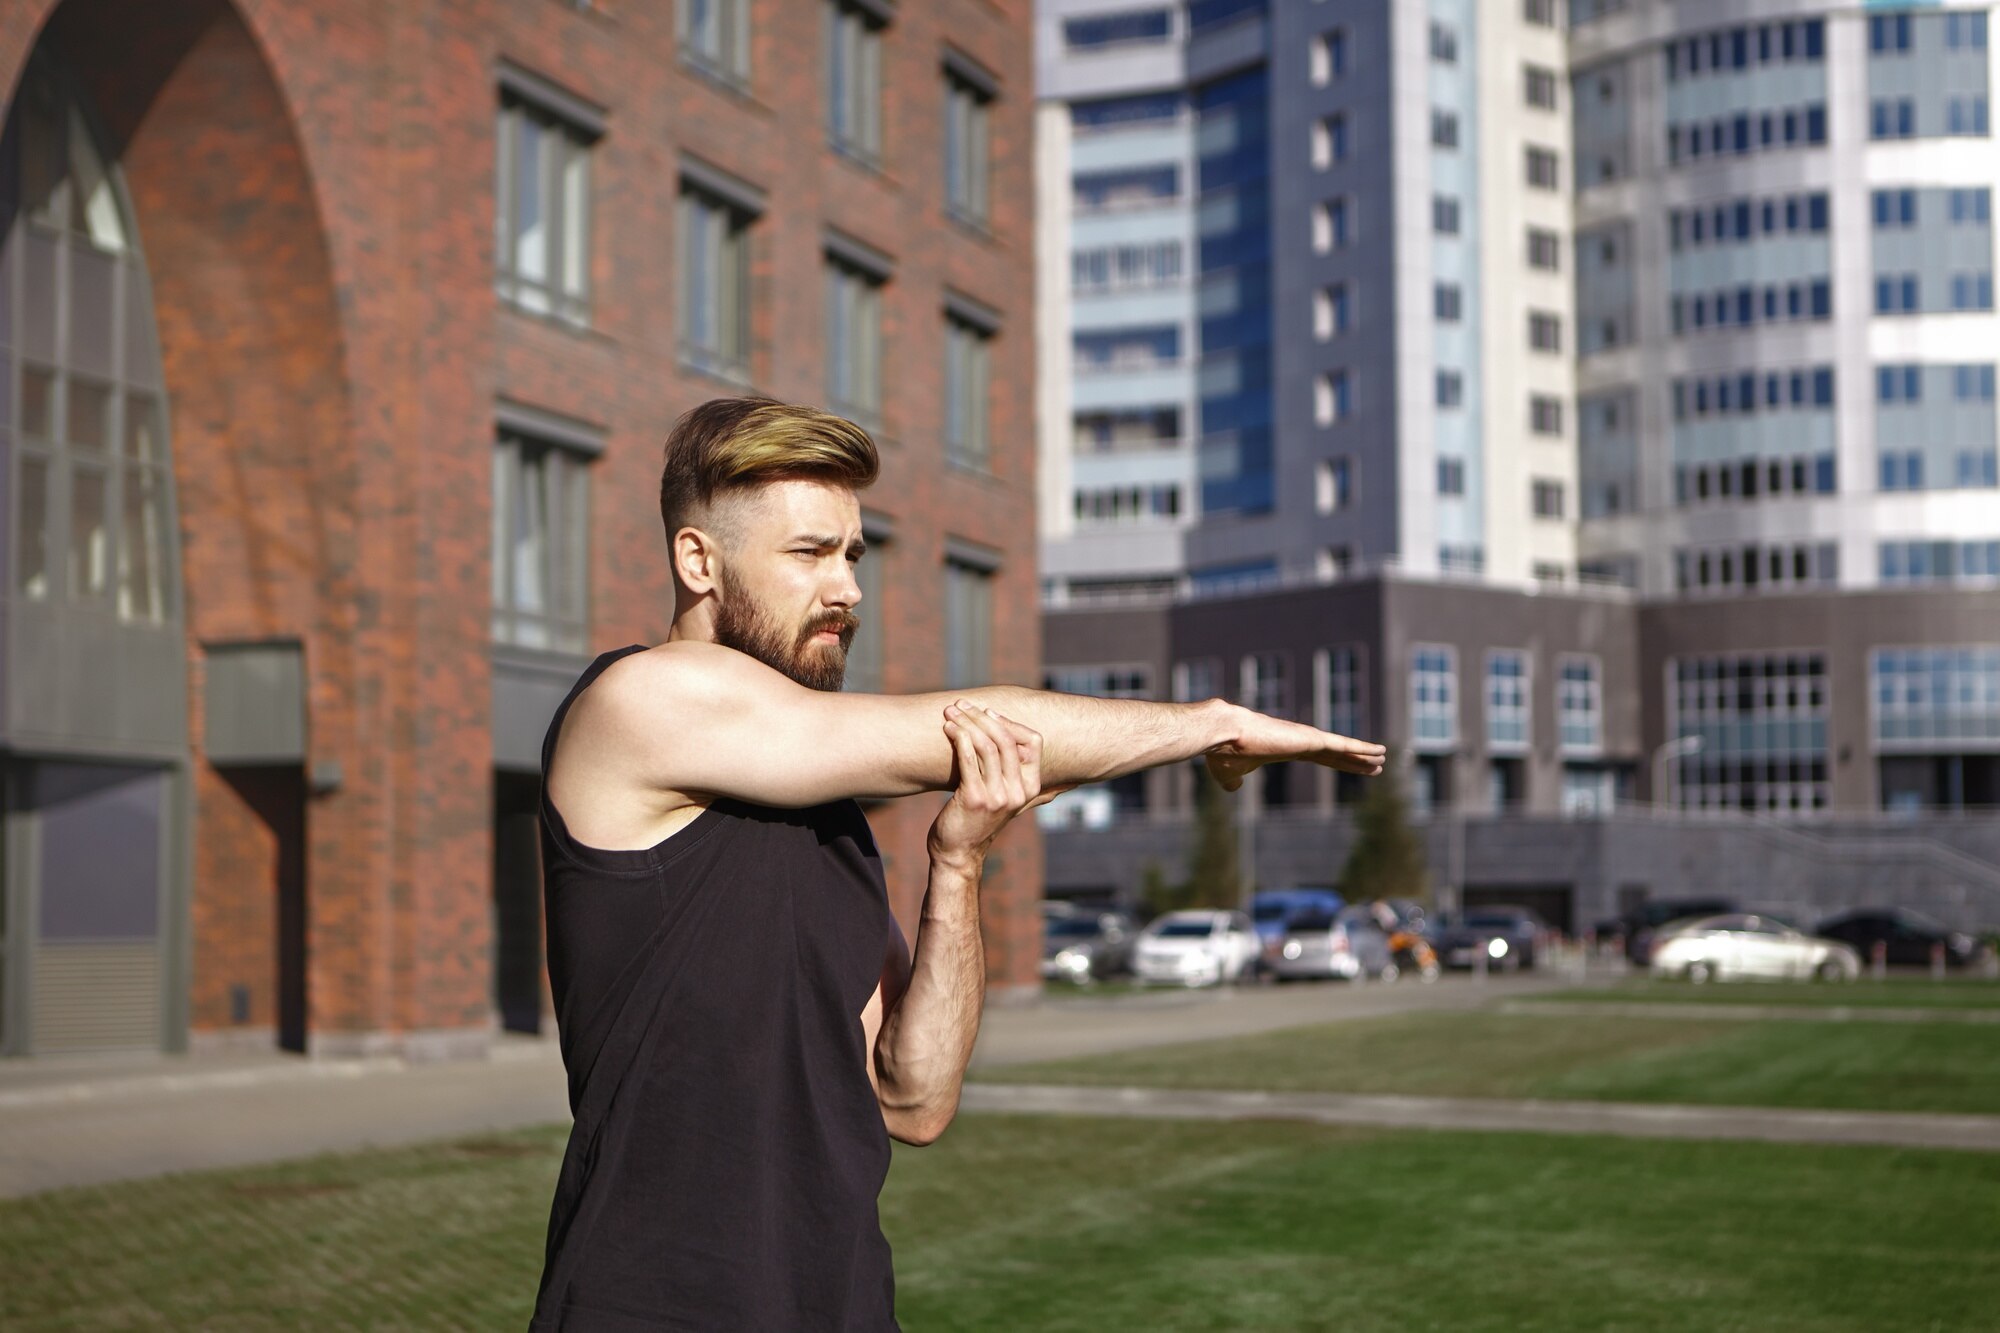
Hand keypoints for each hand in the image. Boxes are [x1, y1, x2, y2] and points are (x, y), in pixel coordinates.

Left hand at [926, 700, 1071, 872]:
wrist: (959, 851)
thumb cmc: (981, 822)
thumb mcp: (1014, 805)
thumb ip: (1041, 793)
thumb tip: (1071, 784)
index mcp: (1031, 787)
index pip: (1033, 742)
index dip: (1010, 722)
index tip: (987, 712)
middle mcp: (1019, 792)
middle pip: (1005, 739)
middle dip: (981, 716)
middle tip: (960, 704)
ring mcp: (998, 796)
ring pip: (986, 745)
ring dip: (966, 723)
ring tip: (950, 713)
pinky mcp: (975, 799)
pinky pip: (969, 759)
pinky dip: (959, 739)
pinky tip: (949, 730)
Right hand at [1205, 703, 1386, 791]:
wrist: (1223, 735)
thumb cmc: (1224, 752)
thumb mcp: (1229, 773)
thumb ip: (1234, 780)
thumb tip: (1232, 787)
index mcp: (1285, 749)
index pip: (1317, 757)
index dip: (1335, 762)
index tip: (1350, 766)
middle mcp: (1299, 741)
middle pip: (1334, 753)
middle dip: (1354, 760)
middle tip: (1374, 764)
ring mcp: (1307, 739)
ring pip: (1342, 748)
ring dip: (1363, 753)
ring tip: (1383, 757)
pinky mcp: (1311, 738)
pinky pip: (1343, 745)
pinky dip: (1362, 748)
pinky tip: (1378, 752)